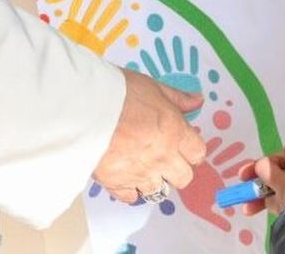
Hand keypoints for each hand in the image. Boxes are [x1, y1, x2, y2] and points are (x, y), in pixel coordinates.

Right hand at [92, 70, 206, 203]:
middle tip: (164, 156)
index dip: (191, 149)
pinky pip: (132, 198)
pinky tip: (126, 176)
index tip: (183, 144)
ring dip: (154, 180)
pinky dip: (131, 190)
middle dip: (177, 168)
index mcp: (175, 133)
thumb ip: (177, 98)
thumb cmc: (121, 94)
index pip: (198, 153)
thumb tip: (197, 101)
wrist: (86, 109)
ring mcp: (141, 174)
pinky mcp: (119, 184)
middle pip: (184, 178)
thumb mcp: (153, 87)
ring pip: (159, 191)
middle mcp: (162, 158)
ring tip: (142, 166)